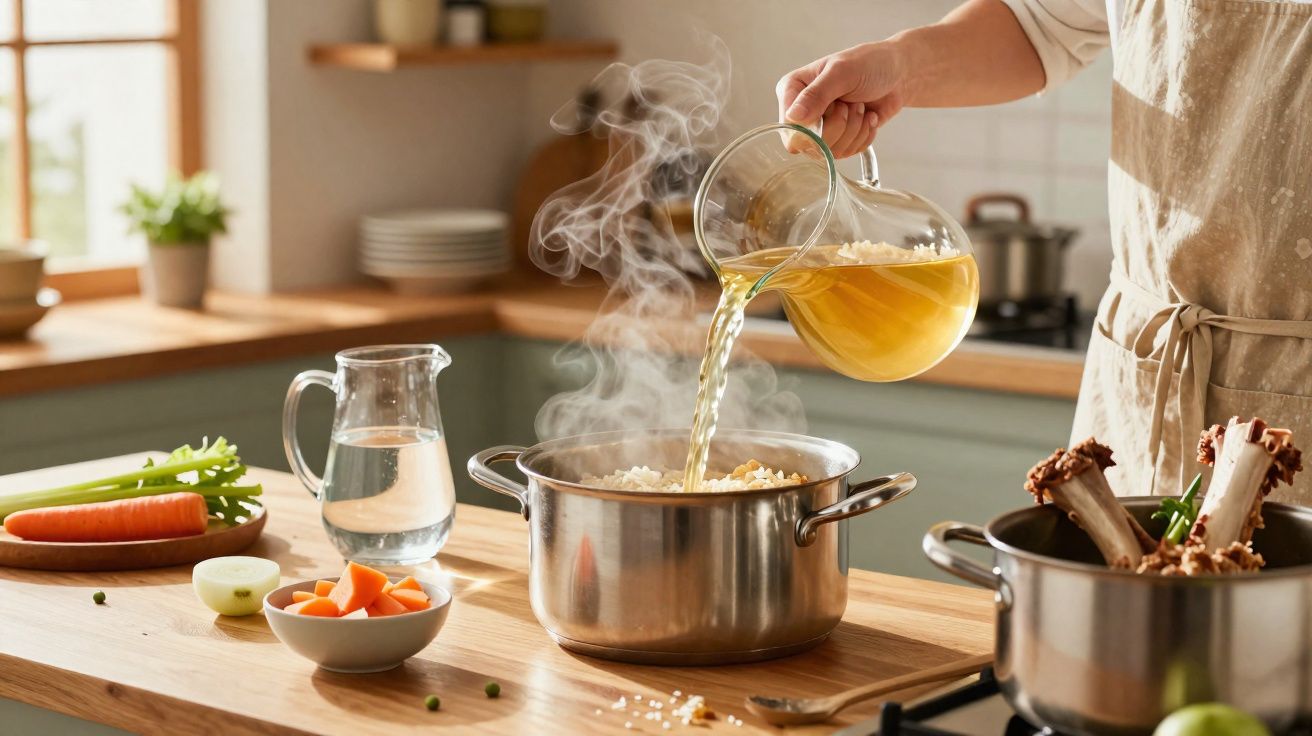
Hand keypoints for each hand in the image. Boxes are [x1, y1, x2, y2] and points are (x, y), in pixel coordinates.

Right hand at [776, 42, 908, 158]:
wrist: (898, 74)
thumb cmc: (869, 63)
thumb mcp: (842, 72)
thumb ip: (816, 94)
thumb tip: (793, 116)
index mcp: (793, 90)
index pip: (789, 126)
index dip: (813, 125)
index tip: (835, 106)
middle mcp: (802, 112)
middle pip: (810, 144)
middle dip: (840, 125)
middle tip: (850, 103)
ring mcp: (820, 128)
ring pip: (830, 151)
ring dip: (855, 129)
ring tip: (860, 107)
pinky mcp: (838, 139)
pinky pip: (847, 153)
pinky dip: (863, 136)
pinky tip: (866, 117)